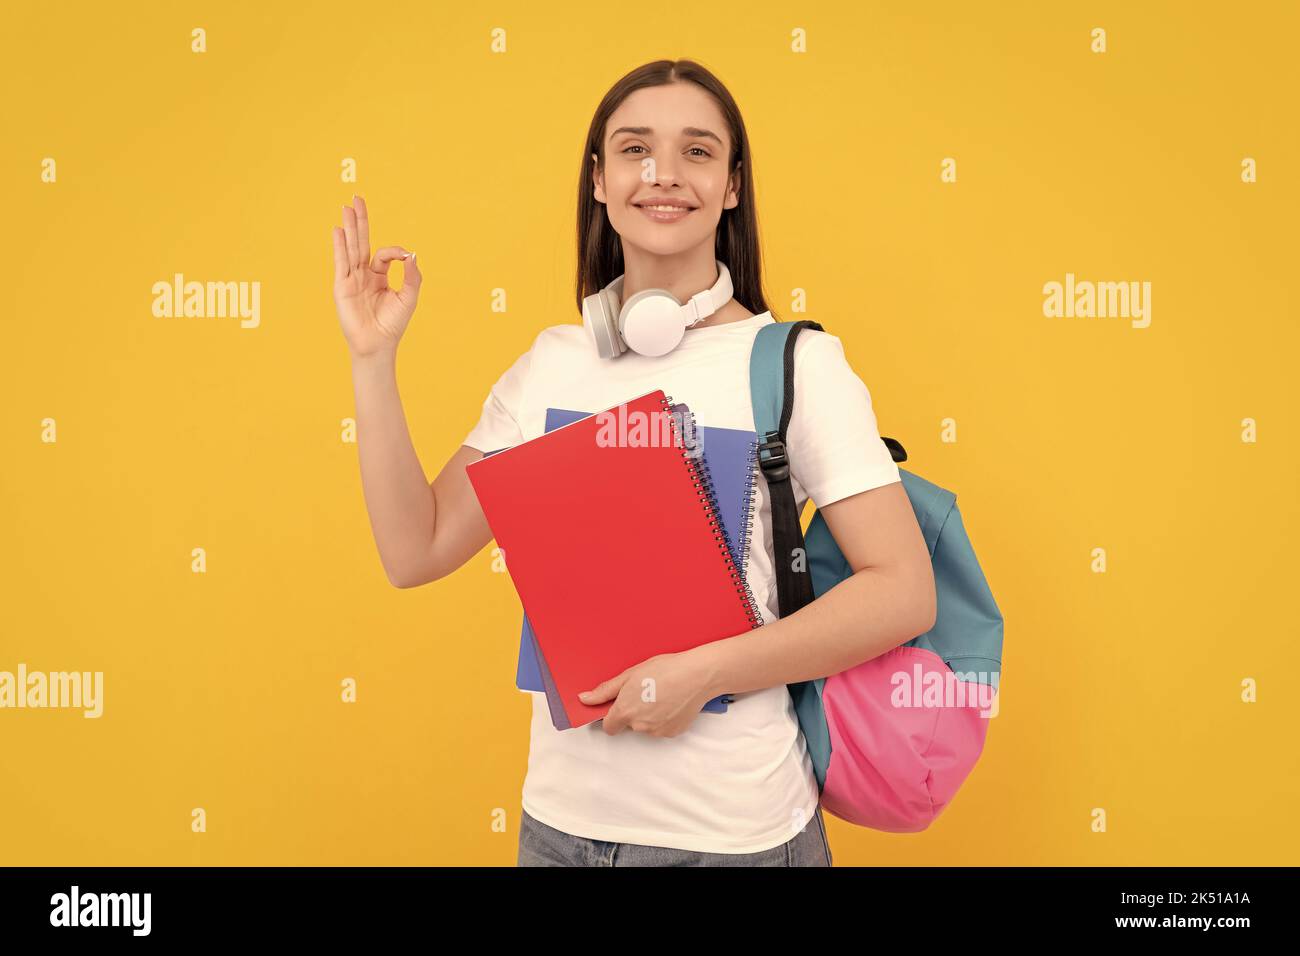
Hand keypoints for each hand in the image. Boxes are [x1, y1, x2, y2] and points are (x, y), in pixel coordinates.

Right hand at [331, 194, 421, 357]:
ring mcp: (351, 279)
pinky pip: (341, 262)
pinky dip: (340, 246)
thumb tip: (412, 254)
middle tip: (357, 199)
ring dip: (350, 227)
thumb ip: (412, 275)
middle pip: (362, 242)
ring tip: (346, 206)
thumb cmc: (393, 324)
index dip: (395, 251)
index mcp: (378, 277)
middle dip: (361, 221)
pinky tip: (339, 230)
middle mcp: (362, 275)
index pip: (384, 255)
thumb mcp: (409, 297)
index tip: (405, 257)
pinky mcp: (342, 286)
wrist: (377, 344)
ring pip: (351, 248)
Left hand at [579, 647, 721, 737]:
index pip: (608, 726)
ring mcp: (656, 731)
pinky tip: (672, 702)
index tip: (620, 705)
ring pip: (645, 726)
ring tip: (662, 695)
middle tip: (647, 691)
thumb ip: (606, 691)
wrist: (697, 675)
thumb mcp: (630, 674)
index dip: (613, 715)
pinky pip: (661, 728)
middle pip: (629, 724)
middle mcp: (639, 725)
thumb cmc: (665, 670)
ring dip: (649, 715)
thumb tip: (585, 699)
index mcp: (625, 711)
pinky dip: (664, 718)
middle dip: (634, 711)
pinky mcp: (672, 733)